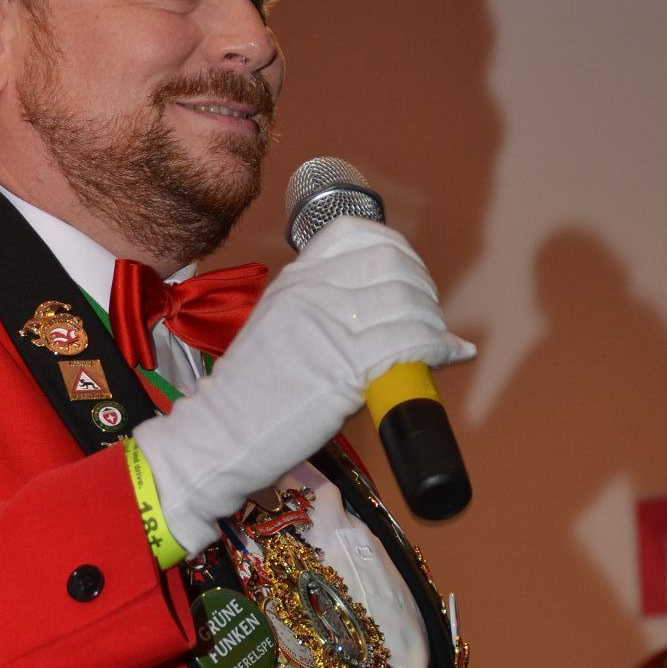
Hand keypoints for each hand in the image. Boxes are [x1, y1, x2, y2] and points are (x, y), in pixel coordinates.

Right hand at [133, 217, 474, 553]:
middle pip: (391, 263)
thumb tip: (377, 315)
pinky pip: (411, 341)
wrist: (221, 435)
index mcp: (293, 279)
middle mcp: (311, 291)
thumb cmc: (248, 396)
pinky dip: (439, 346)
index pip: (355, 232)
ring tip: (436, 341)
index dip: (394, 248)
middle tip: (427, 315)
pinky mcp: (345, 363)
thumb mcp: (275, 328)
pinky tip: (446, 355)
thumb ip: (317, 311)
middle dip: (422, 287)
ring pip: (407, 301)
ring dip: (433, 321)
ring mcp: (329, 324)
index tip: (408, 273)